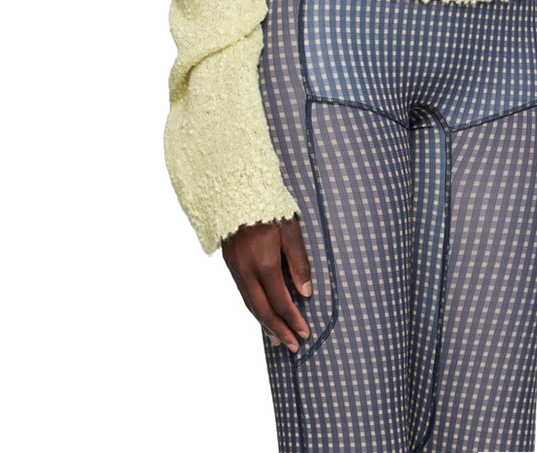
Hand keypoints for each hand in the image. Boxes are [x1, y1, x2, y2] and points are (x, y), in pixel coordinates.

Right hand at [222, 216, 312, 352]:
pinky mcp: (230, 263)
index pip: (280, 301)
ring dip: (265, 324)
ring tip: (277, 339)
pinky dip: (254, 308)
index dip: (293, 319)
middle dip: (279, 330)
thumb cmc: (269, 206)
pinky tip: (261, 314)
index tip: (304, 332)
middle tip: (292, 347)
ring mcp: (235, 268)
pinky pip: (243, 293)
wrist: (236, 189)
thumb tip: (306, 292)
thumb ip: (299, 262)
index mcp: (264, 263)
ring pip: (250, 304)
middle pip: (263, 310)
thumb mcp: (290, 229)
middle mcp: (246, 270)